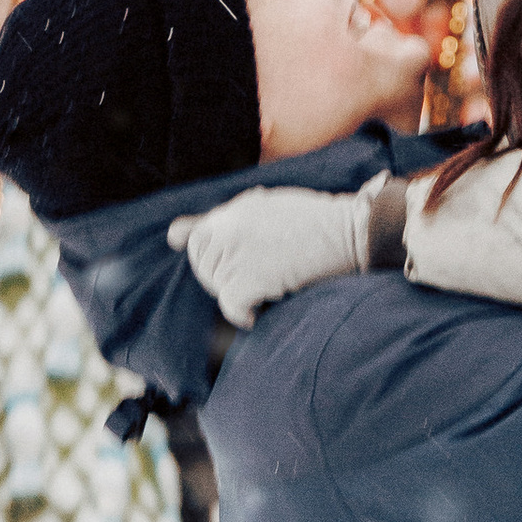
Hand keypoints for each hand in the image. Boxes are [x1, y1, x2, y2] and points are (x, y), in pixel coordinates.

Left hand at [168, 183, 380, 326]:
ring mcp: (238, 253)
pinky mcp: (251, 278)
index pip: (196, 239)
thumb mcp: (263, 206)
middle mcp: (229, 229)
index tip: (226, 267)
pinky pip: (231, 305)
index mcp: (234, 210)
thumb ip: (219, 219)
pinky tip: (257, 314)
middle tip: (252, 281)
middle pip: (204, 266)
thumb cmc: (314, 220)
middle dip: (221, 278)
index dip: (209, 258)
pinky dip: (242, 315)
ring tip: (265, 290)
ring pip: (218, 287)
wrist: (349, 232)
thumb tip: (172, 234)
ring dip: (238, 295)